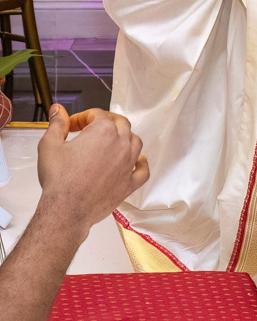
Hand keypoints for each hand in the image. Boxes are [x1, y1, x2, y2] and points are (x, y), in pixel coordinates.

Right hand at [36, 105, 147, 235]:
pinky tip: (135, 162)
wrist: (66, 210)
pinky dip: (140, 164)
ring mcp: (128, 164)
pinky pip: (143, 171)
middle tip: (91, 129)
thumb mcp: (50, 145)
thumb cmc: (59, 179)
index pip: (96, 114)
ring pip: (135, 142)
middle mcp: (121, 144)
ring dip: (124, 138)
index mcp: (103, 131)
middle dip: (105, 122)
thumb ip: (56, 124)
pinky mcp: (130, 183)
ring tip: (111, 142)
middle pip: (120, 124)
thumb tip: (59, 111)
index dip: (81, 117)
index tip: (70, 126)